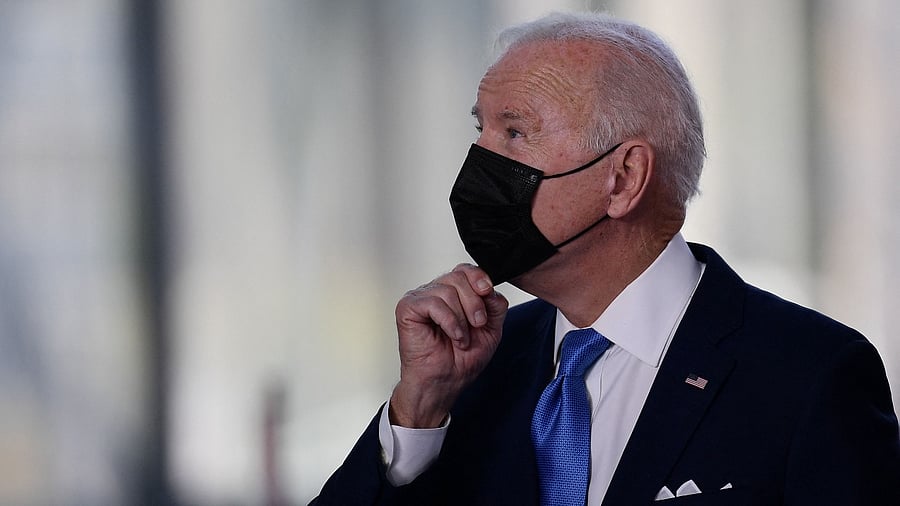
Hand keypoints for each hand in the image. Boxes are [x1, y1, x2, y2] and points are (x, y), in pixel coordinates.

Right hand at [389, 264, 507, 427]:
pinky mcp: (408, 308)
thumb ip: (495, 306)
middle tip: (477, 324)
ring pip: (447, 290)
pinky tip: (453, 336)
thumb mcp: (490, 330)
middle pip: (459, 277)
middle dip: (475, 302)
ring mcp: (420, 298)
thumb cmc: (461, 359)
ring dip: (461, 319)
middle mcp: (435, 291)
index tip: (487, 291)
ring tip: (461, 338)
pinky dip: (449, 321)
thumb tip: (490, 289)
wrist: (444, 382)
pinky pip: (433, 302)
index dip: (478, 277)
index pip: (465, 270)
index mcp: (453, 293)